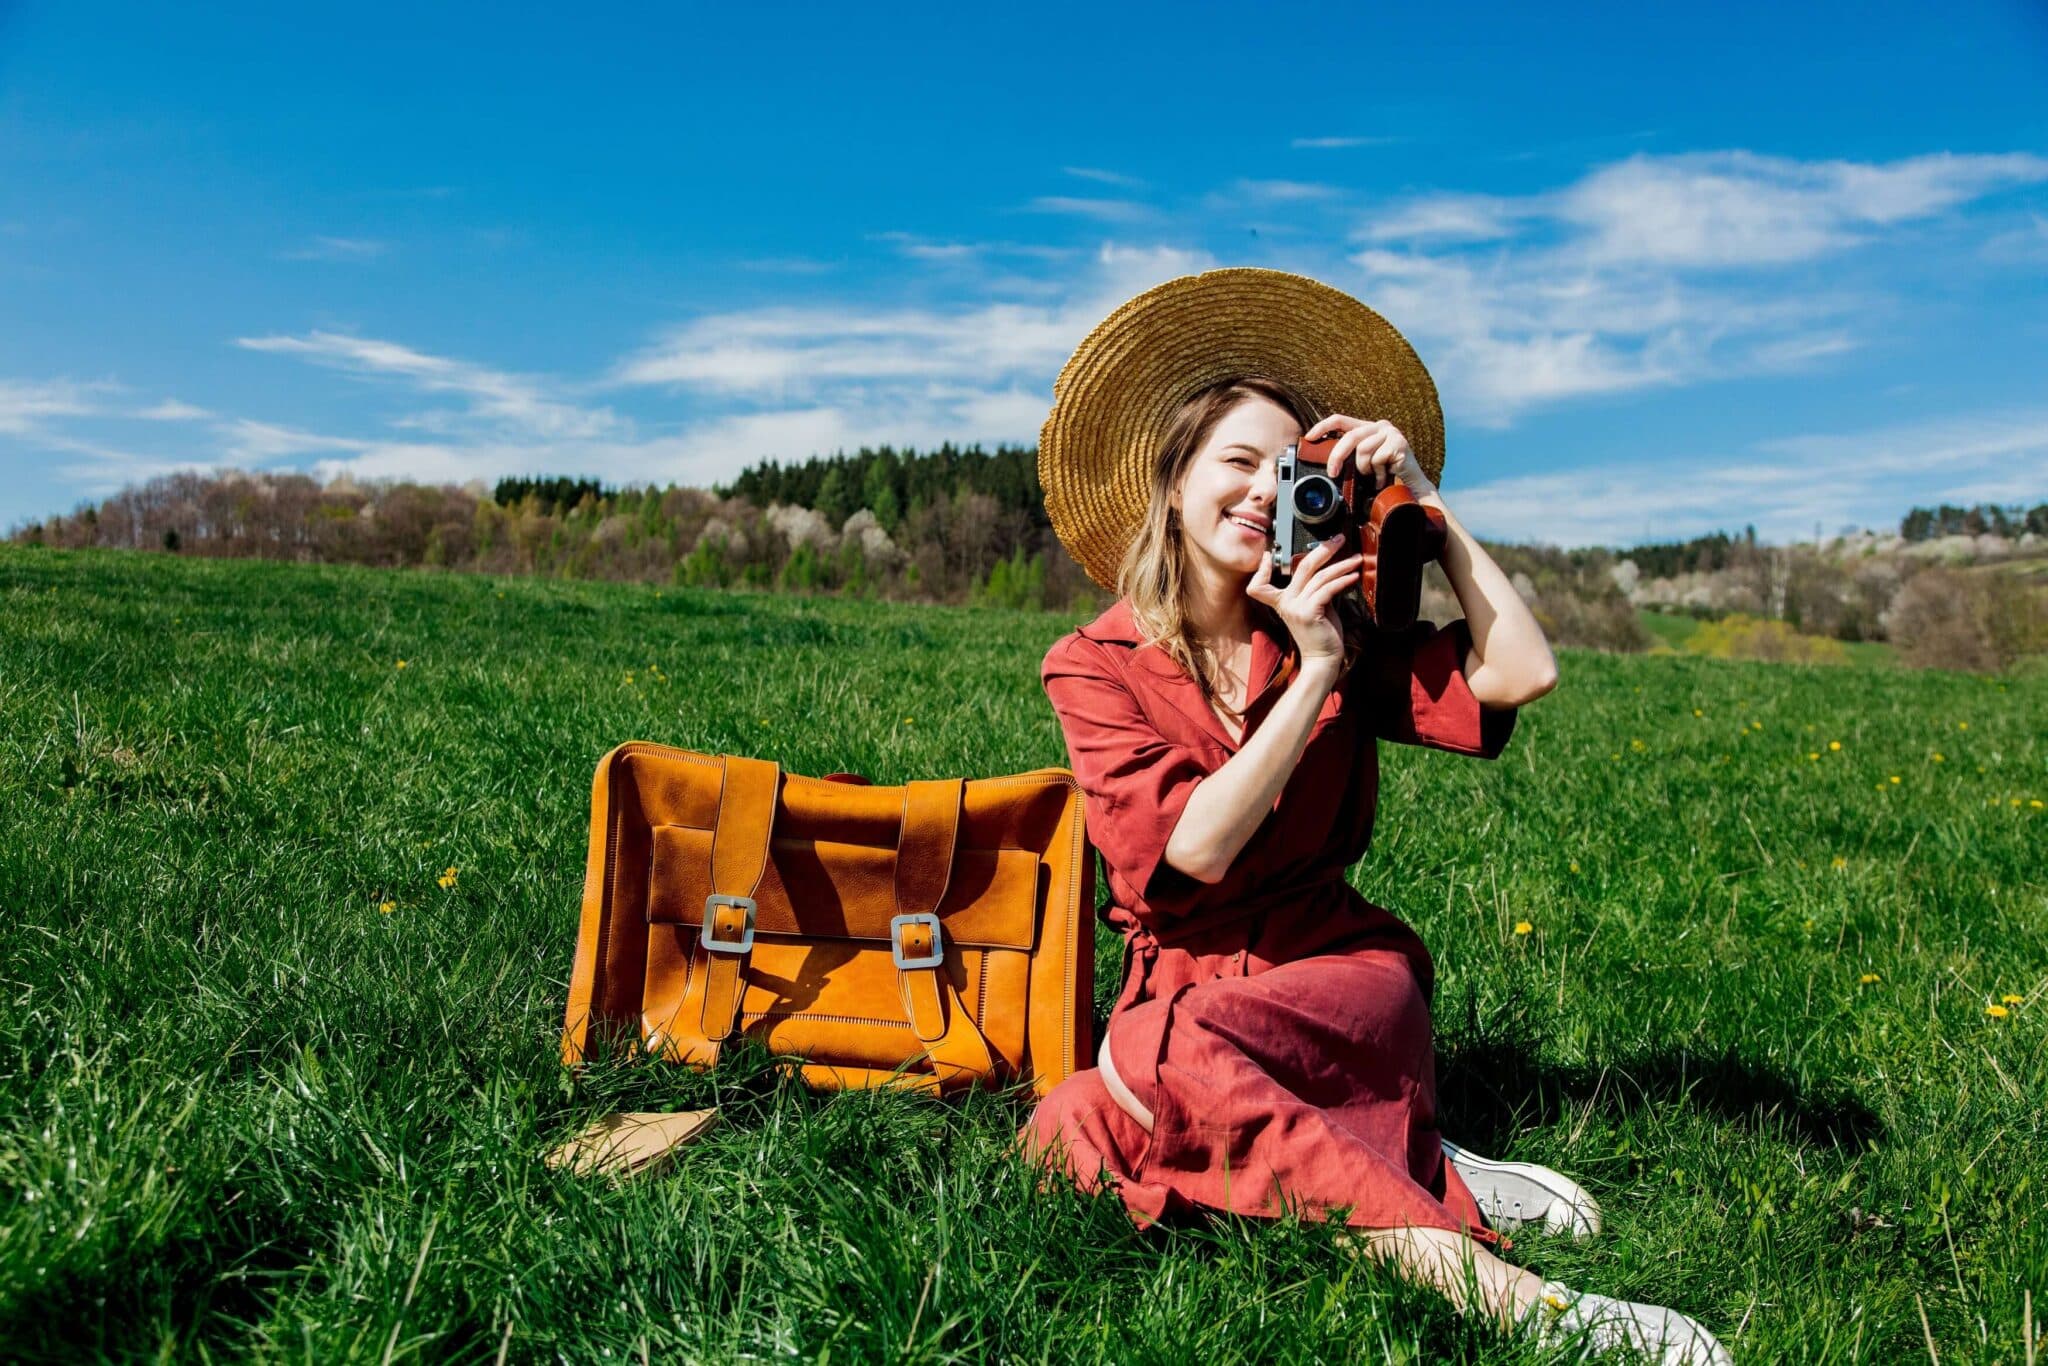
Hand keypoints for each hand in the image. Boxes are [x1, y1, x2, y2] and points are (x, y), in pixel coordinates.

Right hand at [1246, 531, 1362, 670]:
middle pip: (1302, 567)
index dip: (1261, 570)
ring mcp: (1295, 607)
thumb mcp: (1313, 606)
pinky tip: (1354, 576)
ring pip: (1320, 576)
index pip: (1260, 585)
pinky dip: (1343, 580)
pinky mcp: (1308, 613)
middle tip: (1339, 539)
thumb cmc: (1321, 633)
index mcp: (1282, 602)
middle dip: (1323, 549)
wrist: (1323, 659)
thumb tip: (1330, 569)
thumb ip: (1315, 589)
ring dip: (1341, 565)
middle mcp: (1285, 603)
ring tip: (1356, 559)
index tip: (1268, 555)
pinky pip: (1327, 589)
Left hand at [1301, 414, 1436, 498]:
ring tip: (1372, 477)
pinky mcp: (1399, 442)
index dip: (1322, 426)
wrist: (1410, 489)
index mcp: (1366, 428)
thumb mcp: (1361, 464)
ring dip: (1364, 469)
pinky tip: (1383, 478)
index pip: (1340, 420)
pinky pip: (1377, 458)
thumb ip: (1348, 457)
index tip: (1309, 438)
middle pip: (1350, 436)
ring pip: (1363, 449)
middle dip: (1337, 456)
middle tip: (1332, 472)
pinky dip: (1377, 473)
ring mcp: (1390, 432)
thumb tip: (1325, 463)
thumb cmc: (1383, 477)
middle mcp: (1378, 426)